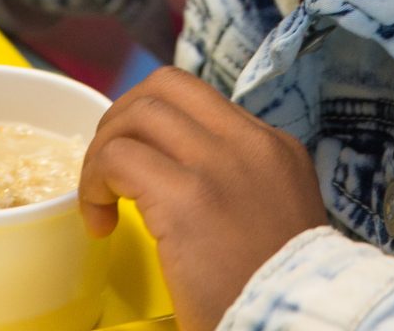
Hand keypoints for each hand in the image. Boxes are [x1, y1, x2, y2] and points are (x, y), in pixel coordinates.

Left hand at [79, 67, 327, 329]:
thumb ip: (243, 187)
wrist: (298, 324)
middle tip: (110, 169)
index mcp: (276, 148)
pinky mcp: (187, 199)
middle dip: (123, 119)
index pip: (200, 102)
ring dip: (103, 150)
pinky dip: (95, 183)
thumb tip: (186, 177)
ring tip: (100, 197)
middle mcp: (250, 144)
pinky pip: (118, 158)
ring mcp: (220, 165)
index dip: (156, 125)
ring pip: (138, 113)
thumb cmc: (278, 291)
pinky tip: (101, 222)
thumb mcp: (279, 220)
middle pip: (166, 86)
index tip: (141, 164)